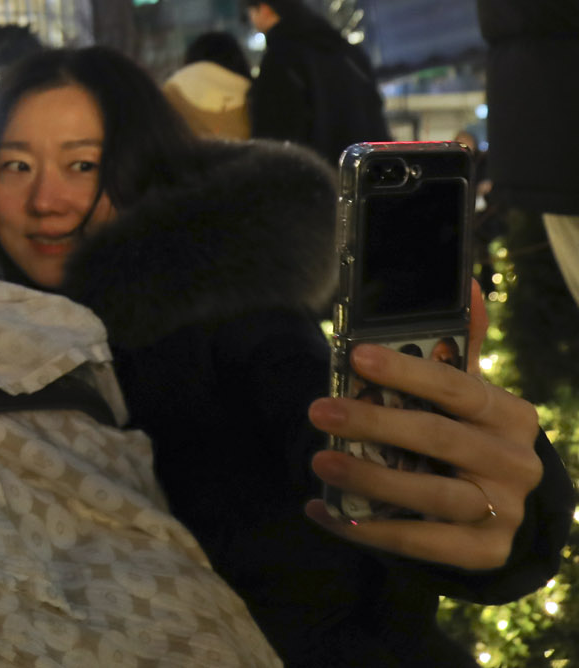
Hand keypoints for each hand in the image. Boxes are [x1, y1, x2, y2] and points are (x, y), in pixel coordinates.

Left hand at [306, 284, 543, 568]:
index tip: (356, 356)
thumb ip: (462, 345)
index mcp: (509, 415)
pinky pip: (423, 543)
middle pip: (439, 441)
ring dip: (370, 479)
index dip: (406, 372)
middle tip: (319, 410)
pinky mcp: (486, 553)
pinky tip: (327, 510)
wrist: (498, 509)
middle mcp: (515, 463)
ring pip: (432, 496)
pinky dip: (370, 529)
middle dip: (374, 423)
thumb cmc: (467, 437)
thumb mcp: (467, 395)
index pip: (458, 388)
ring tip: (320, 460)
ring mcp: (503, 512)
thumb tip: (468, 282)